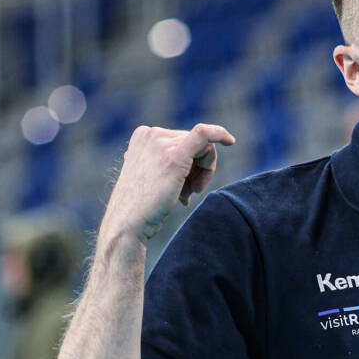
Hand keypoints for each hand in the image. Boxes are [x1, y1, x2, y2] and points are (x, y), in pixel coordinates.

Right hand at [102, 122, 236, 244]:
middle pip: (196, 144)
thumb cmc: (142, 208)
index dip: (193, 163)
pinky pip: (204, 134)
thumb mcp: (153, 177)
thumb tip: (193, 167)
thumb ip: (170, 164)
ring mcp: (161, 143)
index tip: (189, 186)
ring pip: (204, 148)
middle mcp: (151, 134)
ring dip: (203, 174)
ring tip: (186, 195)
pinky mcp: (174, 156)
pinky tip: (230, 141)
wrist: (127, 224)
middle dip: (199, 170)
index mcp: (144, 137)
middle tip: (189, 193)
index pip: (183, 141)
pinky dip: (220, 134)